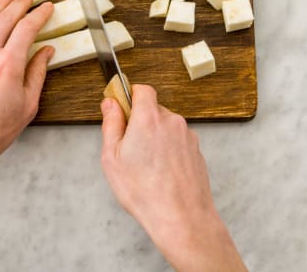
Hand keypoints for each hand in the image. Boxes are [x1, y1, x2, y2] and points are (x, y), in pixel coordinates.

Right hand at [100, 85, 245, 270]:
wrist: (181, 217)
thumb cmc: (145, 192)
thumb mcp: (112, 157)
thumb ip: (111, 124)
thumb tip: (110, 104)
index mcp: (149, 118)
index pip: (142, 89)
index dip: (130, 96)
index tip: (121, 109)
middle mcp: (172, 121)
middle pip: (153, 109)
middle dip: (140, 122)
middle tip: (129, 148)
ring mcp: (187, 136)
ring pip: (165, 127)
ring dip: (155, 138)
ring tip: (146, 167)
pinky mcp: (196, 150)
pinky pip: (177, 142)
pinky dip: (168, 151)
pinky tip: (160, 173)